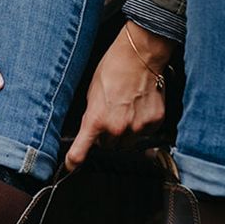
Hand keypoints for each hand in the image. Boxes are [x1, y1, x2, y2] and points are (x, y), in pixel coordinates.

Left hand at [65, 21, 175, 170]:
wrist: (139, 56)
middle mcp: (116, 128)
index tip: (71, 166)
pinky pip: (145, 134)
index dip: (74, 160)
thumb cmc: (113, 69)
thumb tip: (93, 129)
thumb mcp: (92, 94)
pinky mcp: (153, 123)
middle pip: (109, 146)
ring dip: (125, 133)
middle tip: (111, 116)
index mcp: (96, 120)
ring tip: (126, 110)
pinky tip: (139, 108)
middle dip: (107, 137)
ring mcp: (137, 127)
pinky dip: (142, 125)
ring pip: (127, 143)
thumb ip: (92, 116)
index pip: (82, 149)